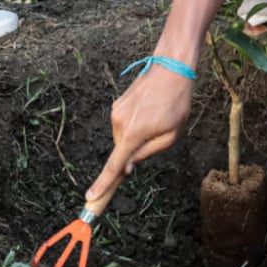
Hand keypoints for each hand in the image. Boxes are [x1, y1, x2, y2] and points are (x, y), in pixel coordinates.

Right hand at [85, 63, 194, 202]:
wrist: (171, 68)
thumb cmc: (176, 103)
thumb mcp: (171, 135)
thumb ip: (147, 153)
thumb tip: (127, 166)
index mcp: (134, 133)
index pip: (114, 166)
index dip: (103, 184)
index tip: (91, 198)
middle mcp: (119, 123)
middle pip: (122, 151)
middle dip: (134, 152)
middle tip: (157, 135)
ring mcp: (116, 113)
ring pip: (123, 138)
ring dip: (136, 136)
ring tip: (157, 117)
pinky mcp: (117, 105)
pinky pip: (123, 125)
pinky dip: (134, 125)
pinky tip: (150, 110)